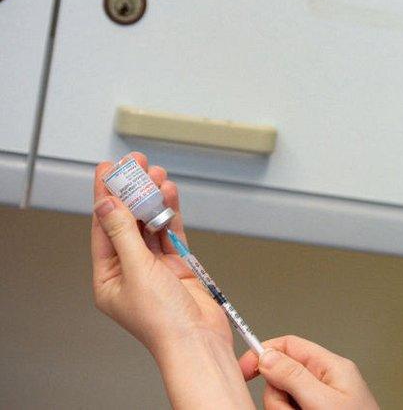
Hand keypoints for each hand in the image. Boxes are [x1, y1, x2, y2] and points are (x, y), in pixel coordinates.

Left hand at [91, 152, 229, 352]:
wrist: (198, 339)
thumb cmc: (163, 321)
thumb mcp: (136, 271)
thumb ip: (123, 234)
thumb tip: (107, 206)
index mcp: (108, 277)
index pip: (103, 227)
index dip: (106, 196)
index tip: (109, 170)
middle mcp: (130, 270)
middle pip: (127, 221)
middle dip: (131, 191)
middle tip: (135, 164)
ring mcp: (155, 267)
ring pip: (150, 223)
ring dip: (153, 198)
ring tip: (156, 173)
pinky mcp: (178, 265)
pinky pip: (171, 232)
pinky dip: (171, 212)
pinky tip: (170, 194)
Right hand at [239, 335, 378, 409]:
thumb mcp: (324, 400)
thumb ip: (295, 377)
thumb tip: (267, 355)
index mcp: (331, 367)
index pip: (290, 345)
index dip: (264, 353)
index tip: (245, 369)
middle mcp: (324, 382)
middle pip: (281, 378)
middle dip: (278, 397)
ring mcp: (318, 402)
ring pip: (281, 400)